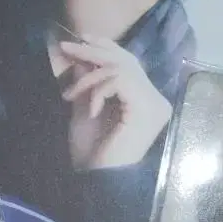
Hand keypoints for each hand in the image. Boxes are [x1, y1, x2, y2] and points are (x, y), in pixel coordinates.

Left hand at [59, 37, 172, 168]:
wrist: (97, 182)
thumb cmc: (92, 155)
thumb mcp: (86, 111)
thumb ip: (89, 85)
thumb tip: (82, 58)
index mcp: (145, 102)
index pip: (130, 63)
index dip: (106, 47)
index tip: (80, 38)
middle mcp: (156, 101)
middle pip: (126, 60)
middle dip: (93, 51)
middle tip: (66, 47)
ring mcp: (154, 105)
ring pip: (121, 68)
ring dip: (90, 77)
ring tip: (70, 95)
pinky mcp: (146, 109)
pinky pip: (119, 81)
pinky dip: (99, 90)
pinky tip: (91, 110)